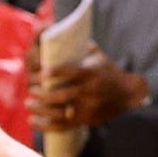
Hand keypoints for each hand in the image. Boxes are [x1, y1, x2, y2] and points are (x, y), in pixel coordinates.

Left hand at [31, 47, 145, 132]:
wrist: (128, 93)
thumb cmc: (106, 69)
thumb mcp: (96, 54)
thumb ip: (76, 45)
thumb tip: (52, 30)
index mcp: (91, 73)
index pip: (72, 73)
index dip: (56, 73)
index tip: (42, 72)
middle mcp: (90, 92)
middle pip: (63, 95)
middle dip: (43, 93)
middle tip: (30, 88)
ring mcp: (89, 108)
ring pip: (60, 113)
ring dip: (41, 109)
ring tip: (29, 103)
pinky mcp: (87, 120)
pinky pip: (63, 126)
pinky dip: (46, 126)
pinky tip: (33, 121)